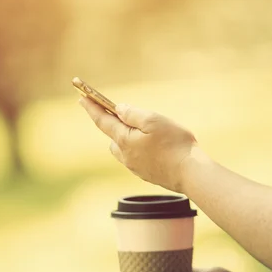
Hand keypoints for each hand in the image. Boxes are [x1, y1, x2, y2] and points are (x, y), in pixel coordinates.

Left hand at [79, 96, 197, 192]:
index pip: (102, 120)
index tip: (81, 97)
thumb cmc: (174, 144)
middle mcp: (125, 156)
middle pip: (113, 136)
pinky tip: (154, 146)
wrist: (190, 173)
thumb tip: (118, 109)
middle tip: (120, 111)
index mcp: (124, 140)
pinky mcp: (146, 174)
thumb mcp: (153, 120)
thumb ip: (133, 113)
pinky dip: (138, 148)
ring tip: (143, 129)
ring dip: (126, 138)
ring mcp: (135, 167)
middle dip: (114, 123)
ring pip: (123, 149)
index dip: (91, 107)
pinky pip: (136, 157)